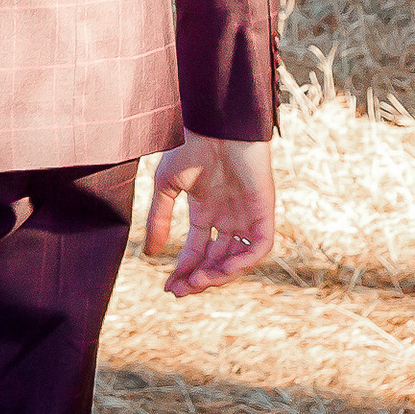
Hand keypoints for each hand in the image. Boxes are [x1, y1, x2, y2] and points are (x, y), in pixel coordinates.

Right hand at [143, 134, 275, 298]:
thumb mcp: (166, 186)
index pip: (197, 251)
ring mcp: (247, 216)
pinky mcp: (264, 211)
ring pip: (238, 259)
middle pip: (217, 260)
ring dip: (219, 275)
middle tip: (181, 290)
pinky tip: (223, 269)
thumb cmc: (190, 146)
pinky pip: (259, 246)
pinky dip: (244, 261)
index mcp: (207, 212)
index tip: (168, 288)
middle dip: (199, 279)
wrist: (215, 123)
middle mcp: (228, 218)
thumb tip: (150, 253)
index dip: (184, 270)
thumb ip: (160, 218)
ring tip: (198, 281)